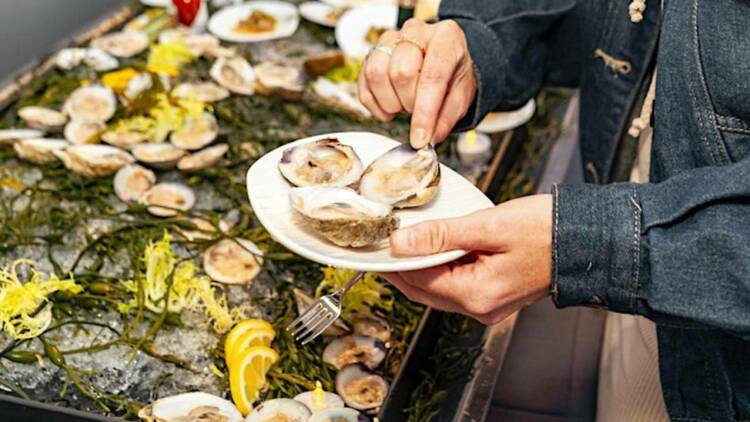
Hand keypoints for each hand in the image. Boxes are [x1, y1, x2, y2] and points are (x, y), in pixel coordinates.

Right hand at [358, 19, 476, 147]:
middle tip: (418, 109)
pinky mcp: (372, 53)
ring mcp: (390, 39)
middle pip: (400, 73)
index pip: (431, 76)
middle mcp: (415, 31)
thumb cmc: (453, 76)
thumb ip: (446, 119)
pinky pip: (364, 85)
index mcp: (446, 38)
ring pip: (377, 74)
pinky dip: (375, 105)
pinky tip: (391, 106)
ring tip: (404, 104)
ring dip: (390, 102)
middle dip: (408, 103)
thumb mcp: (460, 97)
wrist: (442, 61)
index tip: (420, 139)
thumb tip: (428, 139)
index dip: (424, 113)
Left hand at [382, 195, 552, 324]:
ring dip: (422, 266)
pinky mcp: (494, 294)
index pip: (418, 280)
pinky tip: (439, 246)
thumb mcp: (489, 226)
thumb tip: (401, 242)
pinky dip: (442, 267)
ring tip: (410, 238)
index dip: (395, 260)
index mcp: (477, 295)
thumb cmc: (547, 231)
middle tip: (387, 241)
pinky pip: (456, 284)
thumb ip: (441, 235)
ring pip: (438, 288)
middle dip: (403, 267)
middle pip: (424, 290)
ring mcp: (488, 304)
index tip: (379, 241)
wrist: (587, 240)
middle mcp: (480, 307)